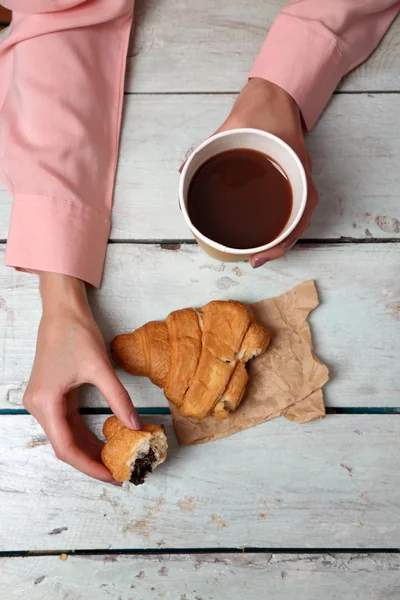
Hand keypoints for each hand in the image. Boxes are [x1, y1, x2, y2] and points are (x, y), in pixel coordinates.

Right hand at [23, 273, 142, 483]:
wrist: (62, 310)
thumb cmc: (76, 333)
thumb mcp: (100, 368)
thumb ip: (118, 399)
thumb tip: (137, 425)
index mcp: (45, 403)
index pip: (66, 448)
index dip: (89, 466)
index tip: (112, 476)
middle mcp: (39, 406)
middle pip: (65, 445)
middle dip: (91, 460)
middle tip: (119, 471)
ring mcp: (44, 402)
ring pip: (67, 435)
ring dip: (89, 448)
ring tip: (115, 459)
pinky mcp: (52, 395)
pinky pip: (68, 422)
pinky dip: (85, 433)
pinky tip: (104, 440)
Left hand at [215, 78, 317, 266]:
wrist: (276, 94)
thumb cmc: (261, 109)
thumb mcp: (231, 127)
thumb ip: (205, 150)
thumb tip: (182, 173)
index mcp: (295, 170)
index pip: (299, 217)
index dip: (281, 243)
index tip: (260, 257)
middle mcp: (300, 180)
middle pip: (296, 225)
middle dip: (277, 247)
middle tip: (254, 260)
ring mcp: (297, 181)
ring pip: (293, 220)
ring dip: (277, 239)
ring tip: (256, 253)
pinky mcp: (290, 179)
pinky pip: (288, 209)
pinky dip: (276, 225)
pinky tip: (258, 232)